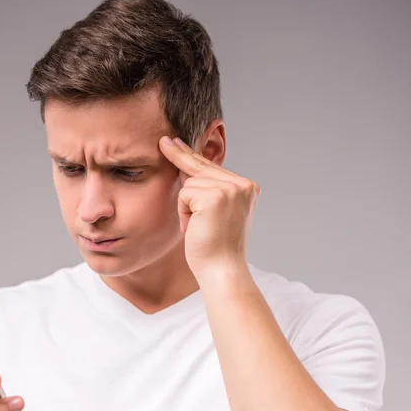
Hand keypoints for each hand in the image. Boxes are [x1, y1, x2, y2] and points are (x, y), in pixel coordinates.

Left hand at [159, 136, 260, 279]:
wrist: (221, 270)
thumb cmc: (215, 247)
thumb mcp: (214, 213)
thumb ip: (207, 190)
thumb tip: (184, 166)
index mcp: (247, 188)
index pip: (213, 168)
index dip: (191, 156)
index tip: (175, 142)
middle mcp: (243, 185)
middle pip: (201, 167)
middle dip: (180, 158)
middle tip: (163, 140)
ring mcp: (231, 189)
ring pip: (190, 184)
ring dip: (186, 208)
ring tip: (198, 228)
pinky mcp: (215, 196)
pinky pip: (185, 194)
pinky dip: (183, 212)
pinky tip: (195, 228)